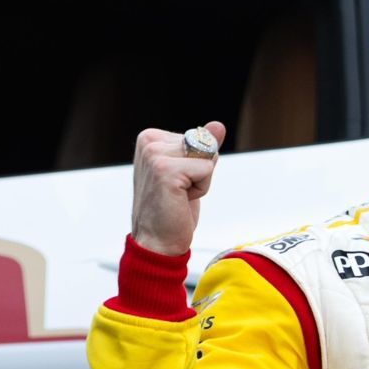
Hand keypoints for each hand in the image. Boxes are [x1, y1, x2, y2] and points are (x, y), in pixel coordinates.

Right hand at [130, 121, 226, 256]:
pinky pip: (206, 170)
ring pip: (207, 157)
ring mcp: (155, 155)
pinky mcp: (165, 170)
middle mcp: (149, 142)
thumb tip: (218, 126)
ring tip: (179, 196)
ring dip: (201, 181)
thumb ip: (202, 147)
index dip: (197, 164)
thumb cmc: (172, 209)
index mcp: (151, 138)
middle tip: (179, 192)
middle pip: (204, 144)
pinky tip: (180, 200)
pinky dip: (201, 189)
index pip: (198, 137)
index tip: (177, 182)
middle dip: (201, 171)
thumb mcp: (190, 173)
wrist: (157, 242)